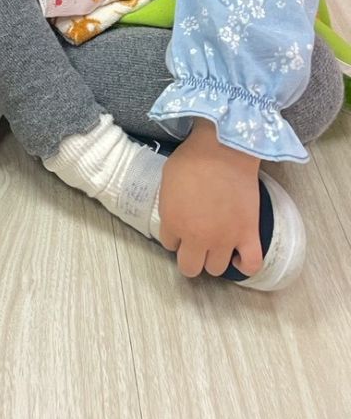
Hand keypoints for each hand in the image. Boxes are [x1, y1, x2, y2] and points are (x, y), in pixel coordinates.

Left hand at [156, 119, 263, 278]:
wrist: (223, 149)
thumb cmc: (192, 159)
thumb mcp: (166, 181)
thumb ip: (169, 205)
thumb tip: (175, 216)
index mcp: (174, 223)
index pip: (169, 245)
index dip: (175, 235)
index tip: (181, 225)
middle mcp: (197, 237)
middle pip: (190, 267)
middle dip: (190, 256)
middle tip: (195, 241)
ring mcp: (225, 239)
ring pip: (216, 270)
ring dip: (213, 259)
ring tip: (216, 243)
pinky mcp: (249, 235)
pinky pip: (251, 265)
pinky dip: (245, 265)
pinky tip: (238, 255)